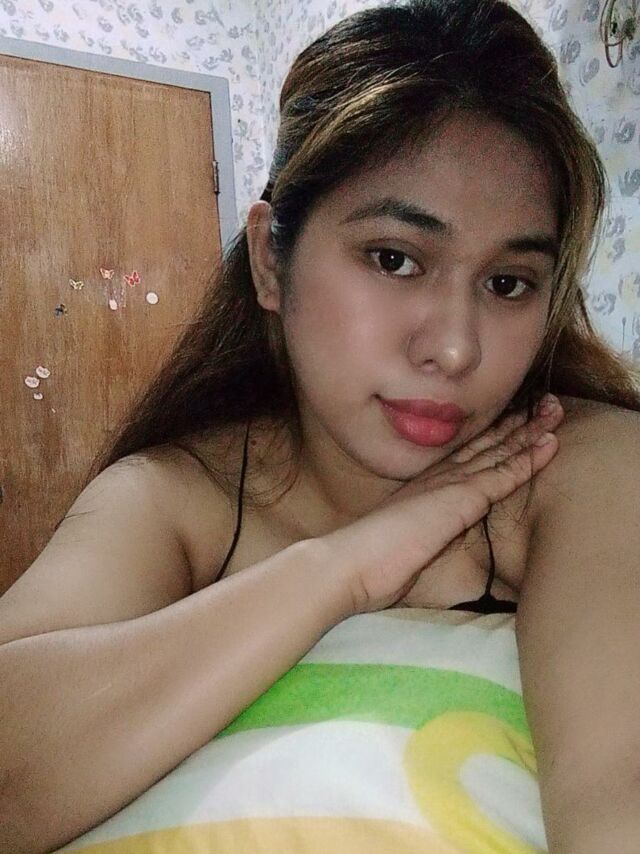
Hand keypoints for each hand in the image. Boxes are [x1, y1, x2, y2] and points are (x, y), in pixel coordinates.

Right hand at [323, 394, 563, 614]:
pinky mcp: (462, 498)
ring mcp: (451, 484)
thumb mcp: (404, 545)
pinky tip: (550, 443)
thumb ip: (424, 539)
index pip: (466, 455)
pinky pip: (505, 473)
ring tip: (554, 410)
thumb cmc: (372, 563)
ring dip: (530, 431)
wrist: (353, 561)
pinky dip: (530, 457)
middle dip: (515, 423)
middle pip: (485, 443)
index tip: (511, 420)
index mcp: (425, 486)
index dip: (490, 436)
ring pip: (500, 450)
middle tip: (541, 403)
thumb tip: (435, 553)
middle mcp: (439, 477)